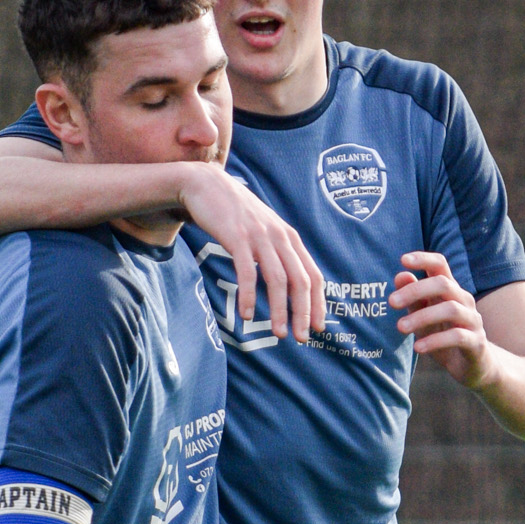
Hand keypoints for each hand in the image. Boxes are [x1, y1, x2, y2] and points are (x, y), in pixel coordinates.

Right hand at [179, 168, 326, 339]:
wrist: (207, 185)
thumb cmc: (236, 215)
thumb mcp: (264, 232)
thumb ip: (277, 253)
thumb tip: (288, 285)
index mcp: (290, 239)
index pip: (312, 275)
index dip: (318, 304)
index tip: (317, 328)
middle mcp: (280, 237)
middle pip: (299, 281)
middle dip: (303, 312)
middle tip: (301, 338)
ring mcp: (259, 236)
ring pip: (277, 279)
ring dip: (279, 310)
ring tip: (278, 333)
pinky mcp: (237, 237)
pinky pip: (246, 272)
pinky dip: (248, 296)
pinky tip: (246, 316)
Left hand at [390, 251, 493, 388]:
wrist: (474, 367)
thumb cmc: (444, 337)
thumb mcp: (425, 318)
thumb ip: (413, 299)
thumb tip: (399, 276)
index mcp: (451, 291)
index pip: (441, 265)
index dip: (424, 259)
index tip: (403, 260)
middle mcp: (464, 301)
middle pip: (443, 284)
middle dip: (415, 290)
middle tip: (391, 302)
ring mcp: (472, 321)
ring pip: (450, 309)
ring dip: (422, 317)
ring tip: (400, 327)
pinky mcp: (476, 343)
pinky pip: (457, 337)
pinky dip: (435, 341)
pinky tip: (417, 348)